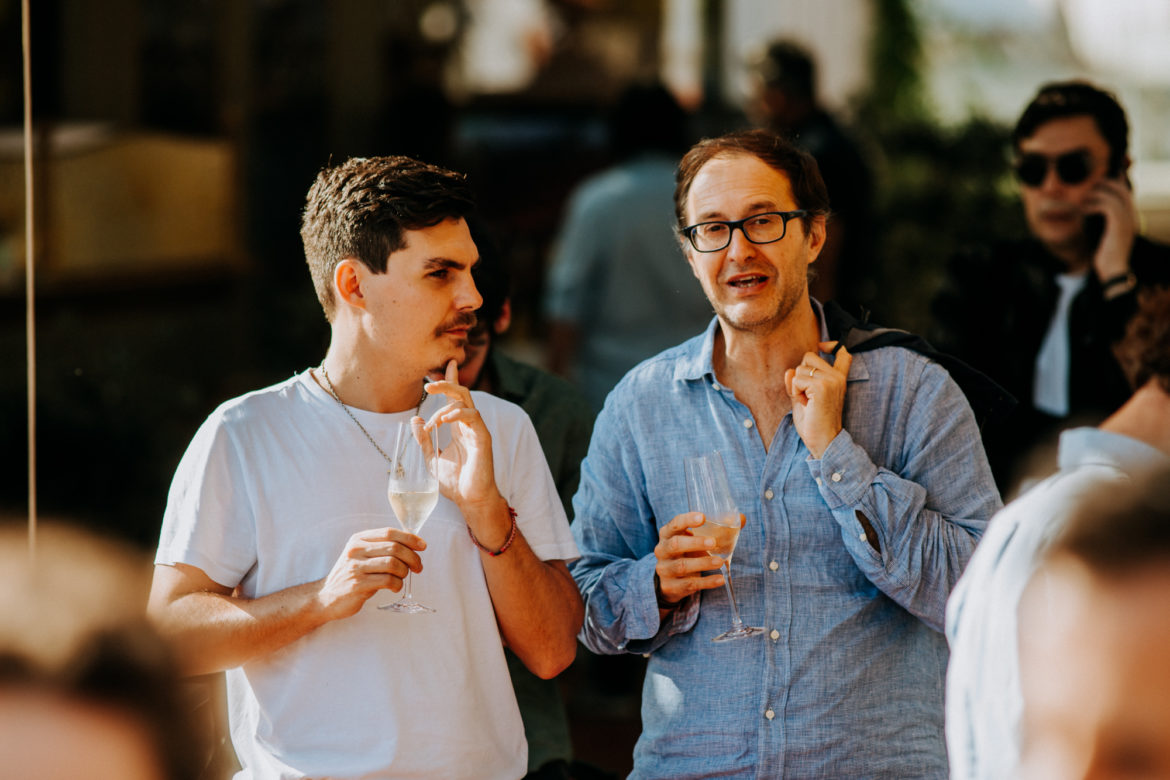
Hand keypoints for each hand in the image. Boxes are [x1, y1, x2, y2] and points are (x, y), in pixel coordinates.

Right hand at [316, 527, 424, 619]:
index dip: (410, 538)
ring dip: (404, 572)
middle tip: (418, 567)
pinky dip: (397, 584)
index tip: (422, 546)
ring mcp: (355, 567)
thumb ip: (382, 548)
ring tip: (402, 577)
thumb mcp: (362, 555)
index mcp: (359, 539)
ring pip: (393, 564)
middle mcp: (356, 550)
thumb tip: (413, 543)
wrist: (326, 596)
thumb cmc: (351, 575)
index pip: (389, 532)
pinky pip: (387, 581)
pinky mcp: (357, 585)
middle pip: (394, 548)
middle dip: (412, 558)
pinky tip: (394, 587)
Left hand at [423, 359, 500, 508]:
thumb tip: (414, 420)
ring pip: (466, 403)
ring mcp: (477, 430)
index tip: (448, 364)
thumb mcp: (431, 459)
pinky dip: (459, 414)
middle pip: (461, 394)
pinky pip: (473, 417)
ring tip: (435, 419)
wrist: (470, 499)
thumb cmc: (454, 481)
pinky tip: (446, 420)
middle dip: (447, 384)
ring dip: (448, 404)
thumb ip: (423, 440)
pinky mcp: (483, 438)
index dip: (450, 381)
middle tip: (429, 384)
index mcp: (457, 427)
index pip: (454, 398)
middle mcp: (468, 425)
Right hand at [653, 512, 739, 604]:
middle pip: (675, 545)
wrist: (669, 579)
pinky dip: (706, 582)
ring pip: (682, 566)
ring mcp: (665, 569)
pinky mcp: (671, 586)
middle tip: (713, 543)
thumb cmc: (686, 551)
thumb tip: (741, 519)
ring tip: (720, 562)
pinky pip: (689, 584)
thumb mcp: (694, 538)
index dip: (687, 520)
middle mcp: (662, 550)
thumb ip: (716, 529)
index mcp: (667, 534)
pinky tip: (720, 579)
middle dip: (695, 543)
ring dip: (702, 563)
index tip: (703, 518)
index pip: (674, 524)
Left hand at [784, 341, 852, 458]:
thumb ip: (798, 383)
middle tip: (807, 395)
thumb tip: (789, 371)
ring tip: (807, 401)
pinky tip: (805, 404)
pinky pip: (797, 379)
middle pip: (809, 356)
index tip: (822, 346)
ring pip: (800, 368)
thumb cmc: (814, 422)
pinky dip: (795, 392)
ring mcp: (831, 380)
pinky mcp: (821, 386)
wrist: (823, 440)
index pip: (843, 354)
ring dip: (797, 385)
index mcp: (839, 379)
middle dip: (801, 373)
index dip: (832, 345)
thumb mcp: (804, 399)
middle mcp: (837, 377)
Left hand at [1084, 176, 1136, 280]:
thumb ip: (1103, 222)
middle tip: (1092, 183)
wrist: (1113, 270)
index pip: (1127, 195)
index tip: (1102, 179)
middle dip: (1107, 184)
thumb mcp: (1104, 234)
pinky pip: (1107, 206)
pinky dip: (1094, 204)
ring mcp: (1127, 220)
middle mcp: (1132, 217)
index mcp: (1131, 218)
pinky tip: (1084, 209)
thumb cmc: (1106, 255)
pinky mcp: (1119, 225)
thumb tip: (1090, 210)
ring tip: (1084, 197)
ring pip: (1115, 195)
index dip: (1116, 184)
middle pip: (1123, 191)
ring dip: (1098, 193)